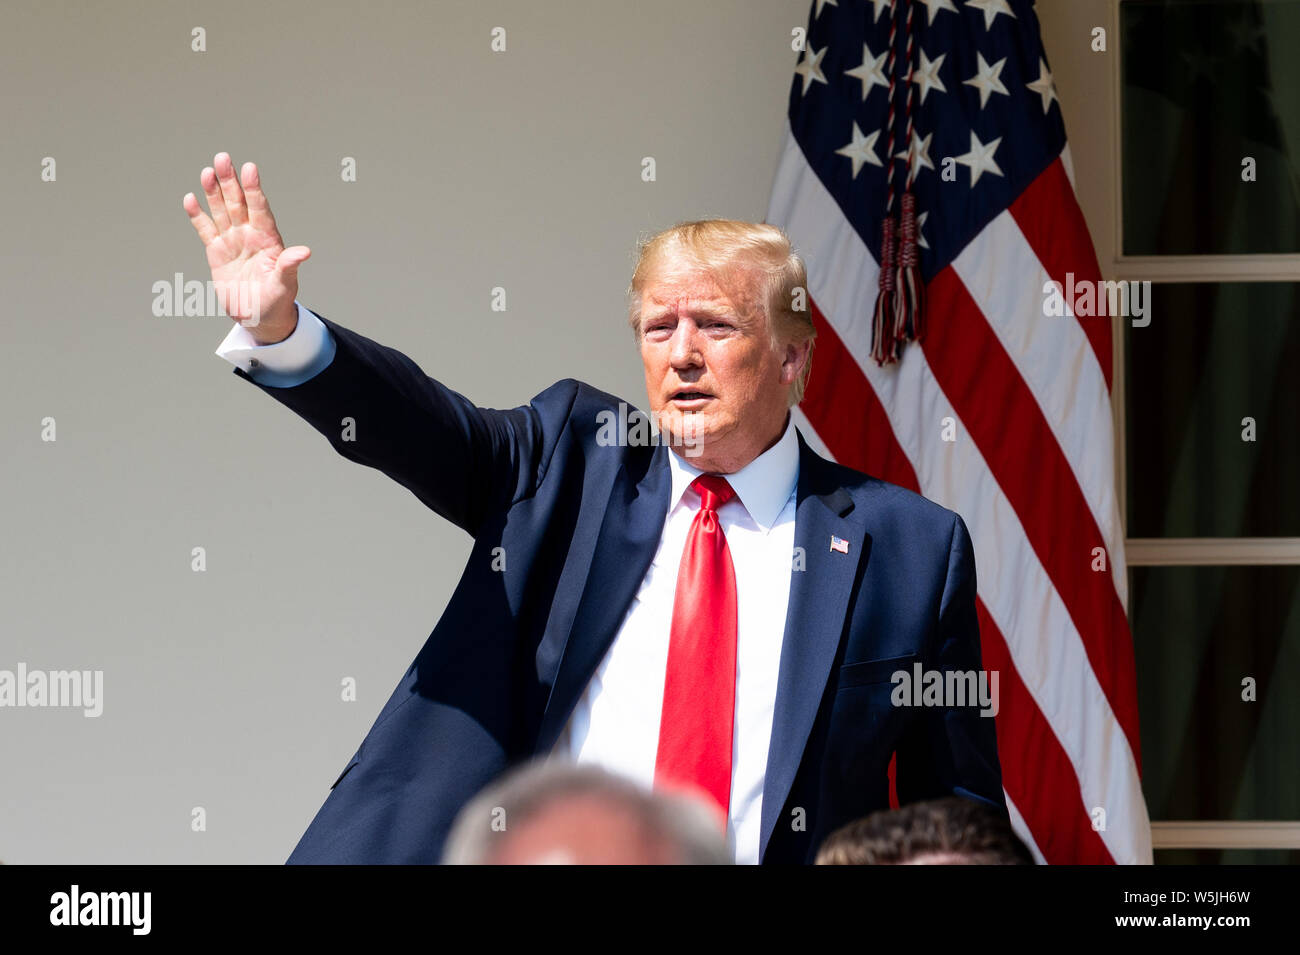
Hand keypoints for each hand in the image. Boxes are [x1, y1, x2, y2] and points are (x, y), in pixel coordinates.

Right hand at [182, 152, 309, 343]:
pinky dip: (198, 216)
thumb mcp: (284, 285)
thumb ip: (289, 266)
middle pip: (238, 203)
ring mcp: (232, 242)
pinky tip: (191, 199)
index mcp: (268, 240)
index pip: (260, 209)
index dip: (254, 189)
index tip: (250, 168)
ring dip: (214, 192)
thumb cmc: (276, 301)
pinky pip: (206, 230)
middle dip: (231, 182)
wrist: (258, 317)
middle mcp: (250, 235)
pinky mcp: (216, 252)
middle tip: (223, 157)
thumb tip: (304, 252)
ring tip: (208, 171)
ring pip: (221, 211)